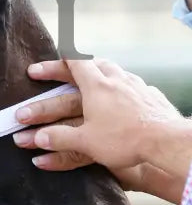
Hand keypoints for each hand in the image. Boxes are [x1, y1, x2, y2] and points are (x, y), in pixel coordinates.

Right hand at [12, 58, 191, 203]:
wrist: (167, 141)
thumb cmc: (125, 140)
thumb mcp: (86, 142)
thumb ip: (59, 138)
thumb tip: (36, 138)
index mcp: (96, 85)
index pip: (72, 63)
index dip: (53, 65)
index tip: (38, 69)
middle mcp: (116, 79)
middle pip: (94, 62)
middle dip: (77, 64)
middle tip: (66, 69)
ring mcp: (136, 86)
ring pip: (116, 71)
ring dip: (102, 72)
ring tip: (95, 79)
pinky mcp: (152, 96)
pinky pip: (133, 85)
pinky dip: (123, 87)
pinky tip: (123, 96)